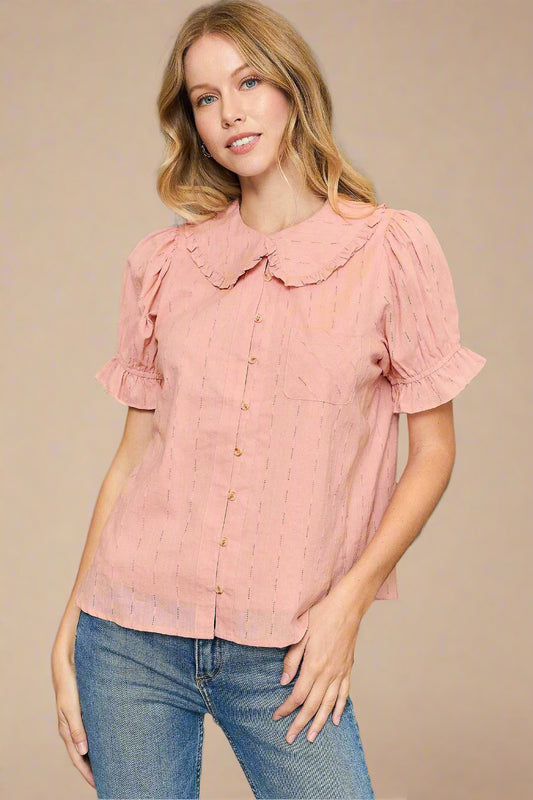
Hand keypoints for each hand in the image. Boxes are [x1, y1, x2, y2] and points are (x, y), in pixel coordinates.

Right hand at [51, 637, 94, 788]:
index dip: (87, 773)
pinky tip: (109, 742)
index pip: (77, 759)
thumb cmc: (69, 684)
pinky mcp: (85, 711)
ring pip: (88, 744)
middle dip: (93, 769)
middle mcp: (72, 728)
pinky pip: (92, 732)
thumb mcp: (72, 707)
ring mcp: (78, 720)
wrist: (67, 662)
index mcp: (67, 730)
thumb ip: (77, 728)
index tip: (98, 785)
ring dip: (97, 755)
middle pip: (82, 755)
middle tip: (109, 779)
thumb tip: (83, 752)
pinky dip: (99, 741)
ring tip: (111, 765)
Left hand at [272, 581, 364, 744]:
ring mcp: (340, 672)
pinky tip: (334, 720)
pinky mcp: (348, 669)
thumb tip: (284, 682)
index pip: (297, 695)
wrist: (348, 606)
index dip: (286, 709)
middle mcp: (328, 674)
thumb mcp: (301, 634)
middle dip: (300, 724)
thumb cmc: (322, 616)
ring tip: (311, 737)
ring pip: (328, 704)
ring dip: (319, 723)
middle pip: (312, 705)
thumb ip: (292, 660)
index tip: (277, 716)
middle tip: (290, 738)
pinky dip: (339, 708)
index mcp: (313, 666)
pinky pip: (344, 693)